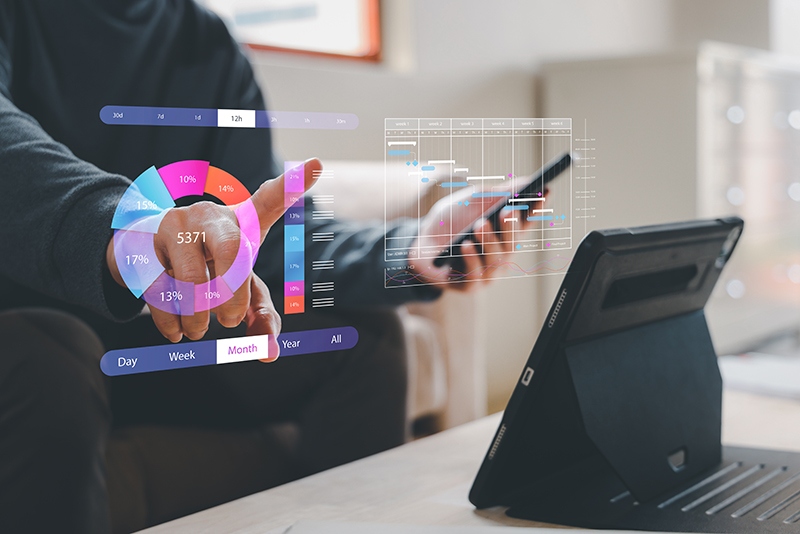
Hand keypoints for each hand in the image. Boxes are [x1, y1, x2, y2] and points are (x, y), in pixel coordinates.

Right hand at [106, 158, 320, 344]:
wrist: (145, 248)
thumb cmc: (207, 265)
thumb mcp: (238, 287)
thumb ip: (260, 318)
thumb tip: (270, 355)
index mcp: (241, 221)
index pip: (269, 201)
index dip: (293, 185)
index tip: (318, 163)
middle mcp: (210, 215)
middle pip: (232, 251)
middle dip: (233, 296)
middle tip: (228, 322)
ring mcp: (174, 224)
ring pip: (191, 277)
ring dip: (198, 315)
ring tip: (200, 330)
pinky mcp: (143, 244)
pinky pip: (159, 291)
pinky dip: (171, 322)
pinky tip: (177, 332)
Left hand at [409, 183, 544, 291]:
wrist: (419, 242)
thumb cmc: (450, 221)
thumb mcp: (472, 201)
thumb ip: (497, 193)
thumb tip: (525, 182)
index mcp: (505, 234)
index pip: (526, 222)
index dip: (536, 209)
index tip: (543, 191)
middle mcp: (500, 255)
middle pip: (512, 243)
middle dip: (510, 227)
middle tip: (507, 211)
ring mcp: (487, 272)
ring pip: (495, 260)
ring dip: (487, 241)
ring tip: (479, 224)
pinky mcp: (468, 286)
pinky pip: (474, 275)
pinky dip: (470, 258)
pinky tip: (465, 245)